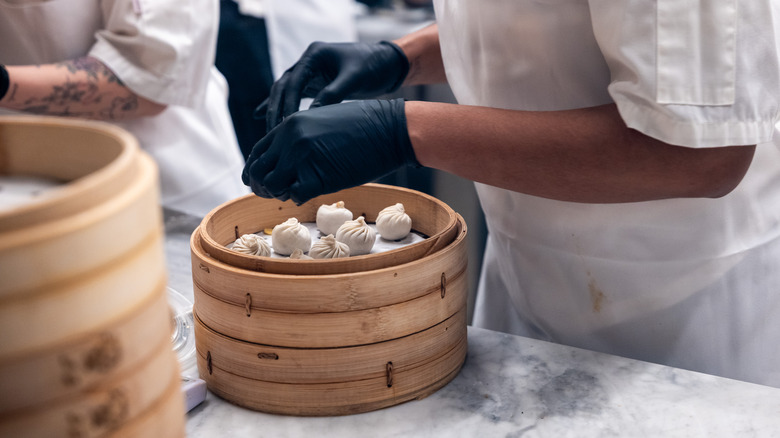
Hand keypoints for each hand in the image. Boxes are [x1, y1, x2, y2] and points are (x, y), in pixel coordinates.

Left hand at [243, 99, 418, 204]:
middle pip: (258, 172)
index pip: (257, 153)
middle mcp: (289, 140)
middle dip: (263, 187)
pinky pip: (294, 196)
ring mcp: (301, 158)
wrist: (389, 129)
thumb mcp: (322, 121)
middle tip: (276, 194)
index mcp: (289, 125)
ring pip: (271, 186)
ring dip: (280, 194)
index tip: (258, 182)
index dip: (255, 171)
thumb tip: (287, 157)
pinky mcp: (317, 176)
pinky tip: (311, 193)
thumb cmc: (364, 125)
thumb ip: (300, 137)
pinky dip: (299, 199)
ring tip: (295, 192)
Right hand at [259, 41, 409, 132]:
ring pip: (284, 93)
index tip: (285, 124)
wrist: (386, 64)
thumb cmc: (372, 66)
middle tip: (271, 134)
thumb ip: (332, 93)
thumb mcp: (353, 78)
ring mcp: (308, 73)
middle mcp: (307, 62)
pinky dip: (278, 106)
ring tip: (268, 134)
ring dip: (276, 111)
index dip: (288, 103)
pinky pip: (291, 96)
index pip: (293, 81)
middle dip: (276, 110)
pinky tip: (260, 117)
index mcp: (314, 55)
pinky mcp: (313, 84)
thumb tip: (309, 116)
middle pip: (282, 87)